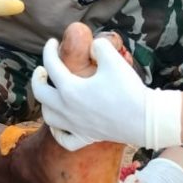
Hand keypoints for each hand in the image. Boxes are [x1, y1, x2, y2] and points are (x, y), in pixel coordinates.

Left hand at [31, 37, 181, 150]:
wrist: (144, 119)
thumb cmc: (128, 89)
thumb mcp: (114, 60)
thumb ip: (99, 46)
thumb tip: (93, 47)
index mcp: (70, 89)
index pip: (51, 65)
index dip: (49, 50)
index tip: (52, 42)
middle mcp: (67, 109)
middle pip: (40, 93)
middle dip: (37, 78)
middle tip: (42, 69)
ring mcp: (75, 126)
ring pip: (48, 117)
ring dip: (45, 103)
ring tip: (51, 94)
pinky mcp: (86, 137)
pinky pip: (64, 139)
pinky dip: (58, 132)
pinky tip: (61, 125)